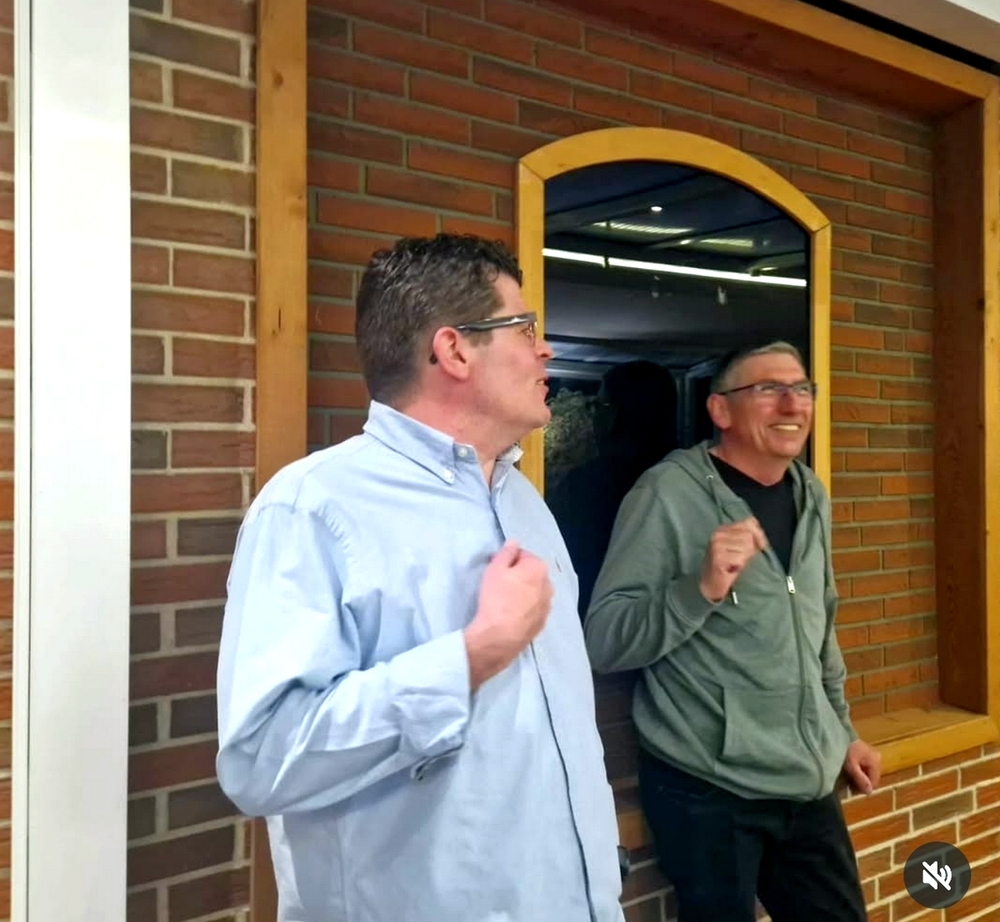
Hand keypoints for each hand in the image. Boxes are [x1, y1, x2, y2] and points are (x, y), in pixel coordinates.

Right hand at [464, 541, 552, 690]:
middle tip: (500, 585)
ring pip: (534, 592)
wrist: (500, 636)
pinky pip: (533, 608)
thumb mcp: (495, 569)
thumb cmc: (496, 598)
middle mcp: (548, 584)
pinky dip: (525, 608)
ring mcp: (547, 605)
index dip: (508, 561)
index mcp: (539, 567)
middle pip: (531, 573)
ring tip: (505, 602)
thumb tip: (514, 543)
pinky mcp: (543, 622)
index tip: (497, 570)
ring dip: (523, 592)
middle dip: (518, 576)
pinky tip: (511, 614)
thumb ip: (506, 552)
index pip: (523, 555)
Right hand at [699, 517, 767, 602]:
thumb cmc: (727, 567)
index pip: (749, 522)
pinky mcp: (718, 558)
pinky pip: (741, 559)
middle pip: (749, 536)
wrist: (710, 585)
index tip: (759, 547)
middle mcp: (718, 535)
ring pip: (747, 547)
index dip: (758, 535)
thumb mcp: (739, 548)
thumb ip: (750, 538)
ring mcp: (716, 546)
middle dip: (749, 551)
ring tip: (735, 564)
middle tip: (739, 560)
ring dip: (744, 559)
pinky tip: (731, 570)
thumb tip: (761, 540)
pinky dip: (740, 567)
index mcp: (723, 529)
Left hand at [843, 739, 880, 794]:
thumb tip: (869, 793)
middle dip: (859, 783)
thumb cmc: (844, 750)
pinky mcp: (864, 754)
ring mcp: (870, 756)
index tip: (850, 790)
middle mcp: (876, 758)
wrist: (836, 734)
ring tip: (845, 777)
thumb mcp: (851, 766)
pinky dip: (855, 772)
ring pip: (866, 774)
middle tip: (847, 784)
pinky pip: (862, 768)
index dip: (862, 789)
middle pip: (870, 778)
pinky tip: (847, 771)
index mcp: (876, 761)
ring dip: (856, 778)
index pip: (873, 782)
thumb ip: (860, 779)